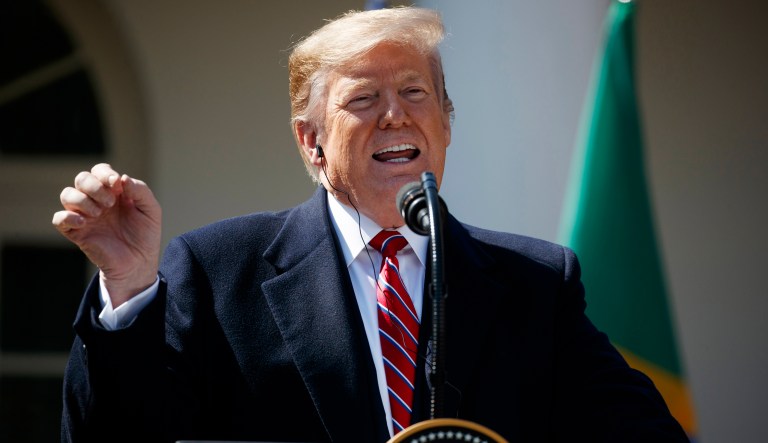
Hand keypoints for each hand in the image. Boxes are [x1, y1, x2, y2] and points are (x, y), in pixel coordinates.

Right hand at [52, 163, 161, 306]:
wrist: (138, 263)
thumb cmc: (145, 235)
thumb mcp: (151, 210)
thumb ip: (141, 191)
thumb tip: (122, 178)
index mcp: (113, 192)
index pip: (99, 171)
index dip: (104, 173)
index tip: (116, 184)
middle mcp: (96, 200)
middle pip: (81, 178)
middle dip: (94, 186)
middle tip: (110, 203)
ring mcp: (84, 215)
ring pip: (67, 194)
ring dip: (82, 199)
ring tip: (99, 214)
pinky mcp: (76, 232)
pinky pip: (58, 219)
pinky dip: (67, 216)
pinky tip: (84, 223)